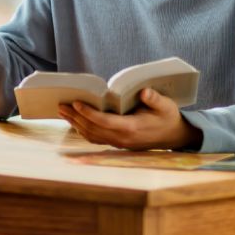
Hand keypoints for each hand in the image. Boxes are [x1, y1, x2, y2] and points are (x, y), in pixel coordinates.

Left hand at [58, 88, 202, 150]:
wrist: (173, 136)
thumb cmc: (168, 117)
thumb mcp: (166, 106)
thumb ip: (155, 99)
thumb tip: (144, 91)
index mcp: (132, 128)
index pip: (105, 122)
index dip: (89, 113)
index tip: (76, 103)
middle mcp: (122, 138)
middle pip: (93, 129)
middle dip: (76, 117)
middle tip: (60, 104)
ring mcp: (118, 143)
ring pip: (92, 135)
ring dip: (75, 123)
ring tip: (62, 111)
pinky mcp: (117, 143)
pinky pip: (96, 138)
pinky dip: (83, 130)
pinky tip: (74, 121)